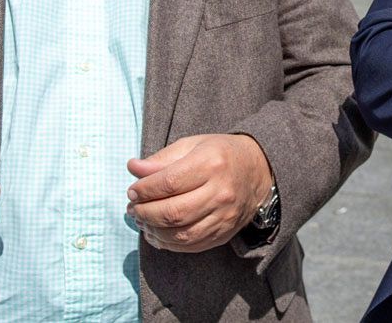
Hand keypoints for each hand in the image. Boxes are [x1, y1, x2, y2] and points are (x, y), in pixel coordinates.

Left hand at [126, 134, 274, 252]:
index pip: (169, 182)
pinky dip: (168, 244)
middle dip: (145, 213)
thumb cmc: (220, 154)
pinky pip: (192, 246)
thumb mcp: (192, 145)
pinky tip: (156, 234)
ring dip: (153, 231)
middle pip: (174, 212)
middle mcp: (220, 192)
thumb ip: (162, 159)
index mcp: (211, 163)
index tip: (132, 191)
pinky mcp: (224, 232)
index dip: (144, 190)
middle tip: (133, 209)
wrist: (259, 171)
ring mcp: (224, 216)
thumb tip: (133, 168)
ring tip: (142, 221)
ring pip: (181, 234)